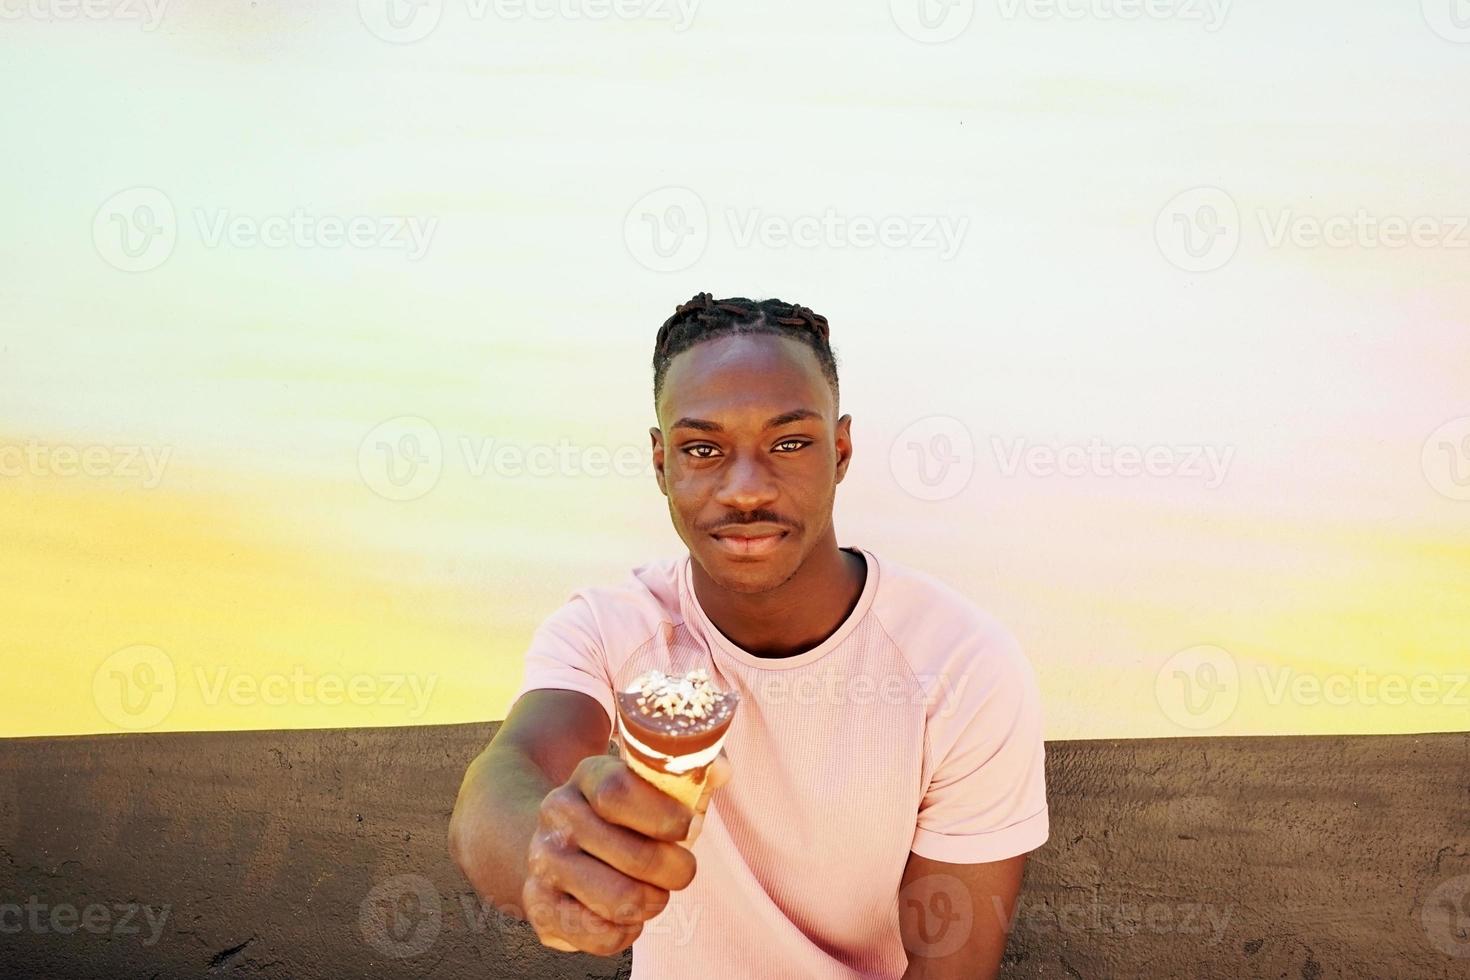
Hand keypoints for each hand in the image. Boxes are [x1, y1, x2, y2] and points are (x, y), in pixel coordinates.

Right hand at [522, 752, 730, 954]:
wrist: (556, 848)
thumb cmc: (623, 818)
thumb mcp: (651, 785)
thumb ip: (690, 772)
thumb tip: (721, 770)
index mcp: (588, 776)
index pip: (618, 793)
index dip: (662, 816)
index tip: (687, 826)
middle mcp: (557, 815)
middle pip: (634, 856)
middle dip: (675, 870)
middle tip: (680, 869)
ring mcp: (544, 862)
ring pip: (622, 900)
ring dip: (653, 902)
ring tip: (653, 892)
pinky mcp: (542, 908)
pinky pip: (603, 935)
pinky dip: (628, 931)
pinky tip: (626, 914)